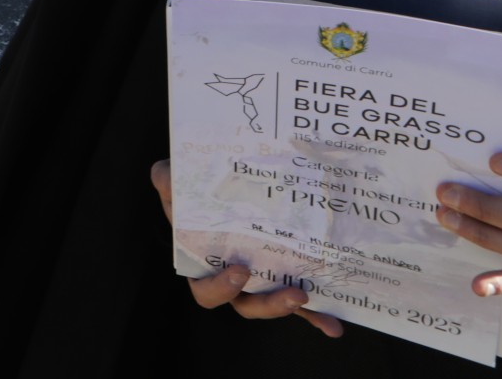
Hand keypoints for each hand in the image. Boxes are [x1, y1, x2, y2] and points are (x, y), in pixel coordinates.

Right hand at [151, 160, 343, 336]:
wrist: (221, 177)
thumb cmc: (193, 185)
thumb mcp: (174, 177)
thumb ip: (167, 178)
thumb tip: (167, 179)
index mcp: (202, 263)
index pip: (207, 290)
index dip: (220, 288)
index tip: (239, 271)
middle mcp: (232, 278)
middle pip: (245, 305)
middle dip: (265, 304)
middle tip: (290, 293)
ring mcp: (260, 279)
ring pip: (272, 304)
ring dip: (289, 307)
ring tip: (305, 296)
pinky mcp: (284, 276)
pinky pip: (302, 303)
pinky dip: (317, 315)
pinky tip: (334, 325)